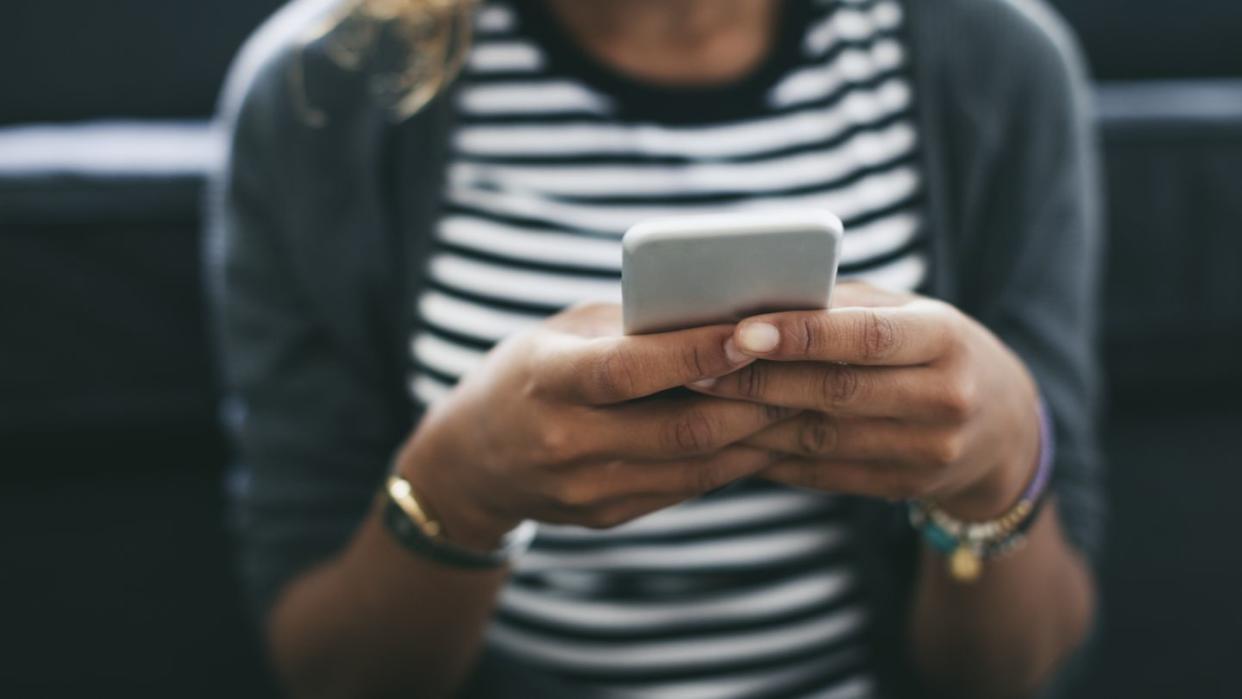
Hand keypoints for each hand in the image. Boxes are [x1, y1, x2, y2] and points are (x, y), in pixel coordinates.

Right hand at [397, 303, 792, 547]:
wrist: (470, 462)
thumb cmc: (527, 374)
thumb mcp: (563, 334)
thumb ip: (631, 328)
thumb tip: (722, 313)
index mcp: (547, 382)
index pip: (630, 370)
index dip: (696, 354)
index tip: (754, 331)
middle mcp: (565, 443)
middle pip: (681, 427)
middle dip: (754, 399)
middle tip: (809, 370)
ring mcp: (586, 489)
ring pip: (695, 465)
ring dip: (757, 434)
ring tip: (803, 400)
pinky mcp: (607, 515)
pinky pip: (686, 488)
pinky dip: (731, 460)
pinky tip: (764, 433)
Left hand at [688, 283, 1041, 520]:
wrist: (1003, 428)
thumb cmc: (933, 348)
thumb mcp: (910, 313)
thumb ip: (842, 305)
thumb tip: (754, 296)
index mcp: (945, 339)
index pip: (866, 337)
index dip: (801, 336)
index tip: (739, 330)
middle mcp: (944, 398)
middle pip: (836, 392)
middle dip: (759, 381)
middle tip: (695, 369)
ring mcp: (928, 451)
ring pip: (822, 439)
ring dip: (754, 422)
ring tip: (700, 401)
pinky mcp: (904, 486)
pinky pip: (823, 474)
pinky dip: (772, 457)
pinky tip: (729, 438)